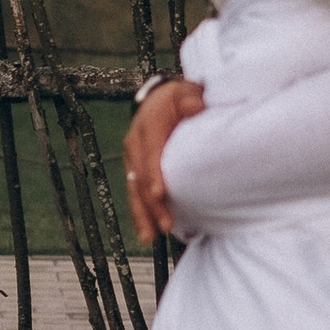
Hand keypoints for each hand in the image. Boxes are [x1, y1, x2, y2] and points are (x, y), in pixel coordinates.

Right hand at [123, 78, 205, 241]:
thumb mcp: (187, 92)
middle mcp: (135, 142)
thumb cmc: (181, 98)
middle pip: (141, 177)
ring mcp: (134, 159)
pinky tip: (147, 235)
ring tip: (151, 237)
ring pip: (135, 190)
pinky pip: (136, 194)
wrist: (162, 99)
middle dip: (152, 203)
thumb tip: (195, 106)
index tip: (161, 193)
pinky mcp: (136, 170)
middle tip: (166, 224)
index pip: (151, 151)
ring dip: (144, 215)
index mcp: (149, 123)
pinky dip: (141, 215)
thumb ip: (190, 99)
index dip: (154, 173)